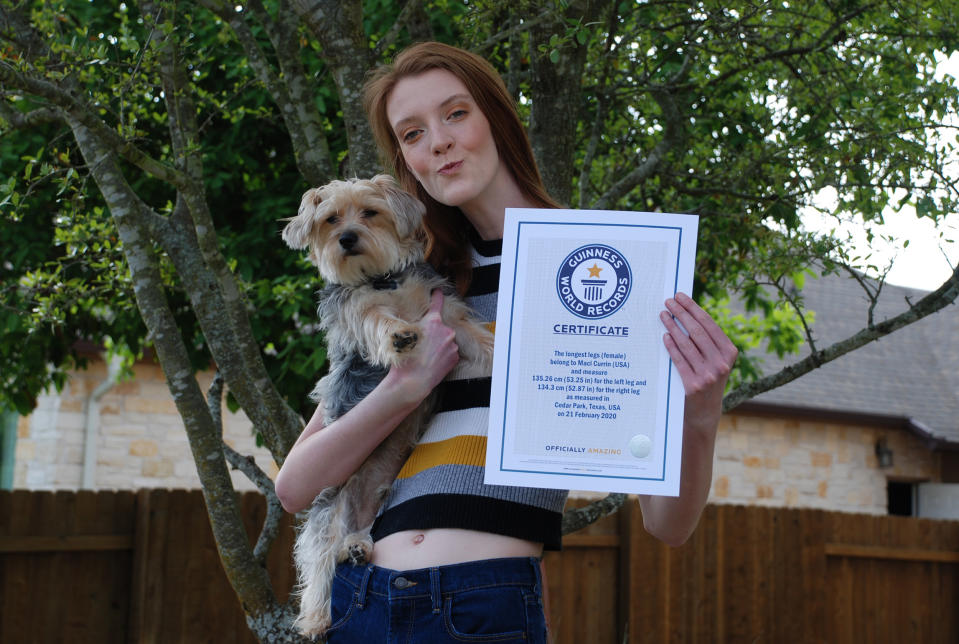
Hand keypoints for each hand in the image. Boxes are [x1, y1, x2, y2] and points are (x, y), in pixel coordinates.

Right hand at [391, 289, 459, 402]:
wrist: (412, 381)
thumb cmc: (405, 358)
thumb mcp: (404, 334)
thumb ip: (415, 324)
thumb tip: (416, 322)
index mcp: (433, 322)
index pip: (437, 303)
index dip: (437, 295)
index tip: (439, 291)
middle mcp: (446, 331)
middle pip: (440, 326)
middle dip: (433, 332)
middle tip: (421, 344)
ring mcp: (452, 344)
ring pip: (445, 340)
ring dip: (438, 344)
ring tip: (425, 356)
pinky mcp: (455, 357)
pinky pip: (450, 351)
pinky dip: (443, 354)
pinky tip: (432, 362)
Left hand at [660, 292, 737, 435]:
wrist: (704, 413)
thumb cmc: (707, 380)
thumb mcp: (715, 360)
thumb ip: (707, 341)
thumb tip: (686, 313)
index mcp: (730, 352)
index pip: (709, 324)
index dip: (693, 308)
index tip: (680, 296)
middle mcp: (721, 362)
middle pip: (697, 330)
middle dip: (681, 313)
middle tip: (668, 301)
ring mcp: (708, 374)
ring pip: (686, 344)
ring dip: (672, 326)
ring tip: (663, 315)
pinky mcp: (693, 385)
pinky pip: (679, 360)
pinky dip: (671, 346)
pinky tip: (665, 335)